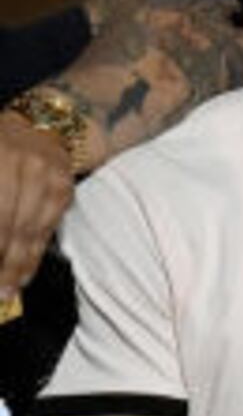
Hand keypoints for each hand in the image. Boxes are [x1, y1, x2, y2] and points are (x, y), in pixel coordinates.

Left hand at [0, 109, 67, 305]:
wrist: (42, 125)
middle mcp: (20, 161)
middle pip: (9, 221)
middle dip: (3, 261)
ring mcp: (46, 173)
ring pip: (30, 228)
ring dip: (18, 265)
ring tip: (8, 290)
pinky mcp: (64, 186)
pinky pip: (48, 226)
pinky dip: (35, 252)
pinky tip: (25, 271)